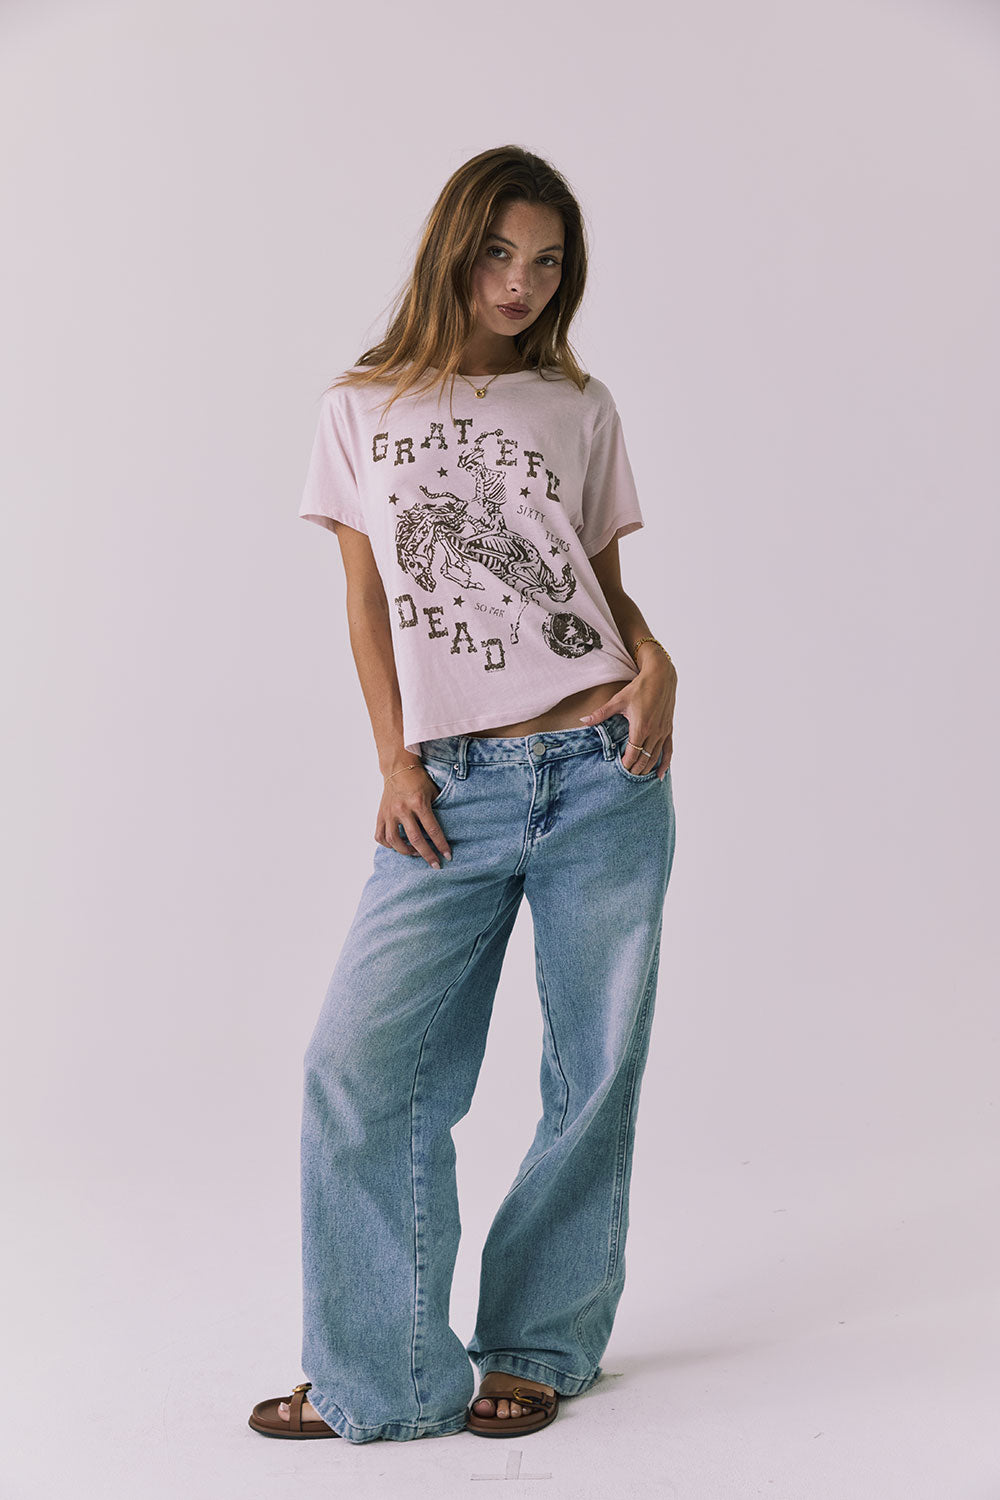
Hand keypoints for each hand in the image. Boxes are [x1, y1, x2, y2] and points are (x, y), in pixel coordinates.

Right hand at [376, 765, 452, 867]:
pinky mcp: (380, 814)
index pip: (432, 829)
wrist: (398, 767)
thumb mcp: (432, 792)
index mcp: (418, 802)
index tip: (448, 856)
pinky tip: (397, 846)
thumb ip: (437, 809)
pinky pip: (380, 836)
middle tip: (435, 865)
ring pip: (394, 841)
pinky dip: (388, 845)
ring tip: (416, 853)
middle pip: (415, 839)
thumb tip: (446, 829)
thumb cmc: (419, 780)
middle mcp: (402, 809)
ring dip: (406, 851)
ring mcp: (389, 813)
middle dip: (427, 855)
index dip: (441, 845)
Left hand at [579, 654, 676, 778]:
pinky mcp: (669, 729)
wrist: (661, 676)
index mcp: (641, 727)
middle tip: (625, 778)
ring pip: (656, 757)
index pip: (633, 753)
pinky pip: (669, 751)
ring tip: (638, 778)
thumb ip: (601, 714)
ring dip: (647, 769)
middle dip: (635, 770)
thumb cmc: (639, 688)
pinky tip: (660, 775)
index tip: (618, 770)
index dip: (626, 764)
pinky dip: (665, 764)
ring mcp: (663, 732)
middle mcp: (654, 732)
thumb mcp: (618, 700)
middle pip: (644, 759)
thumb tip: (583, 721)